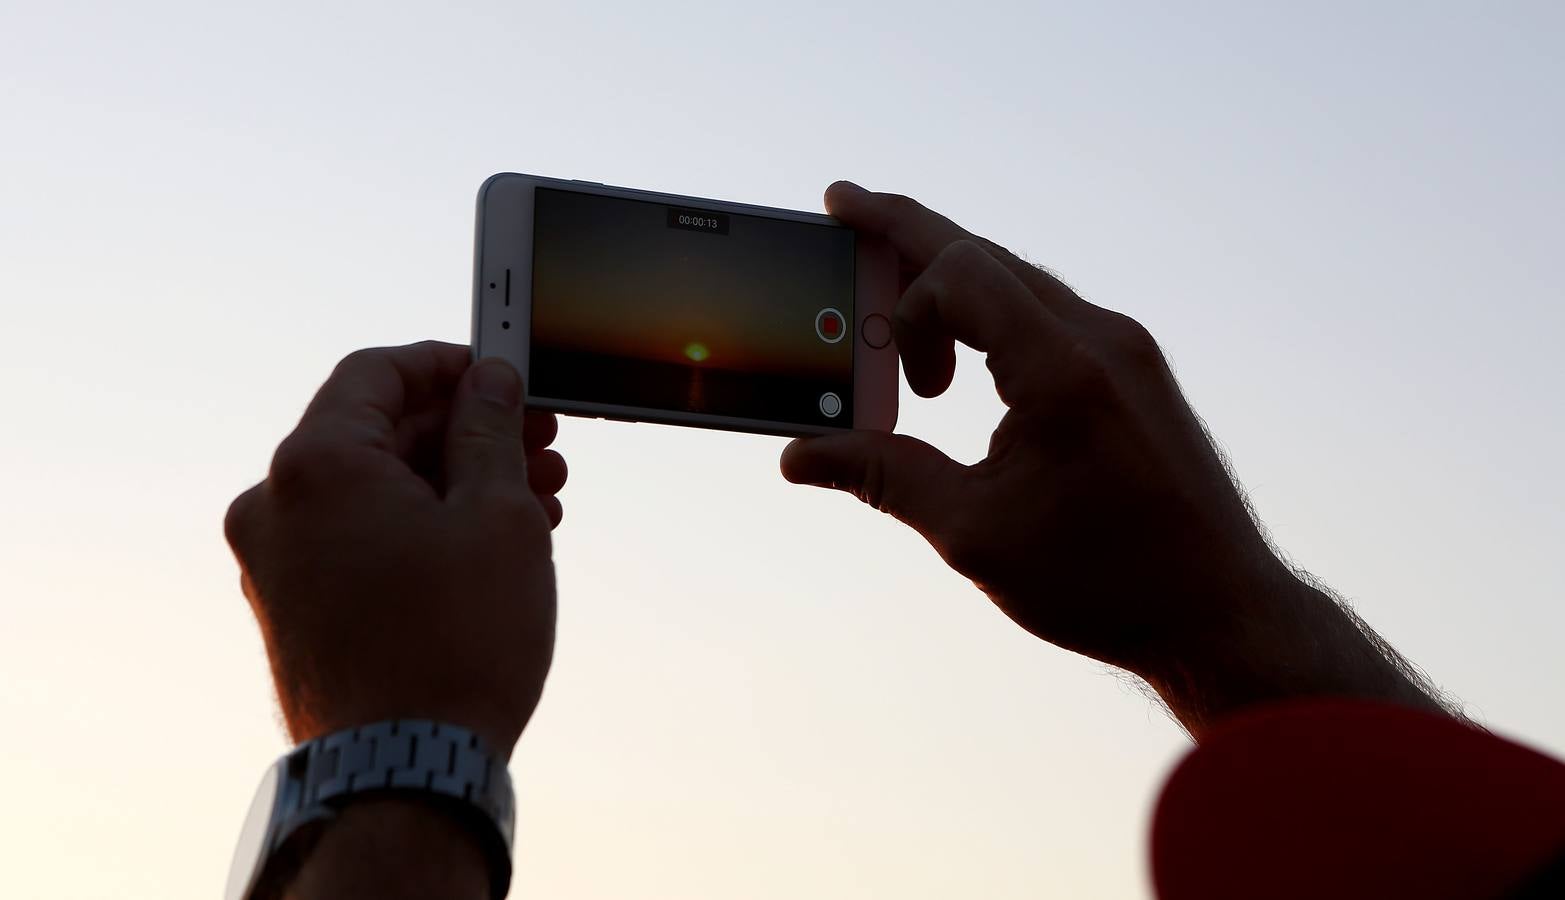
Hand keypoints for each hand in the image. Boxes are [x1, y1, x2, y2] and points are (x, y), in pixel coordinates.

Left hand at [225, 341, 565, 755]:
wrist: (405, 771)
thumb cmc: (455, 644)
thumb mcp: (497, 515)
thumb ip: (490, 431)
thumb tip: (490, 383)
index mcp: (314, 465)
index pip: (377, 372)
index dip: (448, 365)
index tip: (503, 374)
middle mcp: (275, 506)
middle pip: (377, 433)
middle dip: (466, 433)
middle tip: (539, 445)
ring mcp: (277, 563)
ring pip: (374, 490)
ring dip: (453, 483)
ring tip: (535, 502)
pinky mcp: (294, 610)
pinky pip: (358, 538)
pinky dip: (419, 527)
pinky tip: (488, 545)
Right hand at [783, 183, 1445, 733]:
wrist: (1223, 613)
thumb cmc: (1107, 581)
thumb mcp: (975, 533)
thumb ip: (884, 477)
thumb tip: (802, 458)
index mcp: (1062, 369)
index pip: (960, 270)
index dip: (896, 286)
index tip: (862, 323)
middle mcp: (1101, 338)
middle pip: (986, 255)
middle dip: (908, 237)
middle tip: (846, 212)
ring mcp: (1127, 350)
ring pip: (1020, 281)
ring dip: (952, 292)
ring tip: (904, 341)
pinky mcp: (1138, 371)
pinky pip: (1051, 314)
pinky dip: (994, 320)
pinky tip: (967, 365)